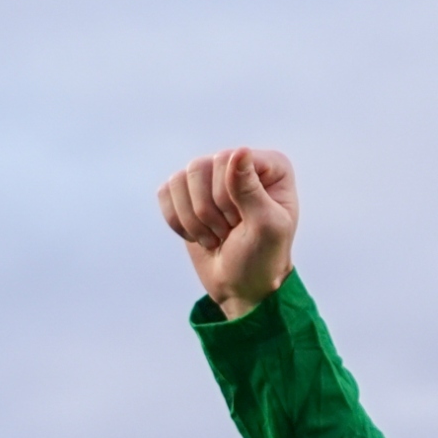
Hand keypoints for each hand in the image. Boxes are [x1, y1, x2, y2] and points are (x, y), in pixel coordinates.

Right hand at [157, 147, 297, 318]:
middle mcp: (242, 163)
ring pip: (179, 180)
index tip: (246, 221)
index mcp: (271, 167)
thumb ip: (251, 190)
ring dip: (195, 220)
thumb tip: (238, 151)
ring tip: (218, 235)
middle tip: (232, 231)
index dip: (229, 196)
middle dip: (211, 211)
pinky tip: (200, 234)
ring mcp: (212, 177)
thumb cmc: (263, 258)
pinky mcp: (187, 193)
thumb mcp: (266, 228)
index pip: (228, 159)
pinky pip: (165, 193)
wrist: (242, 286)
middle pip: (199, 167)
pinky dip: (179, 222)